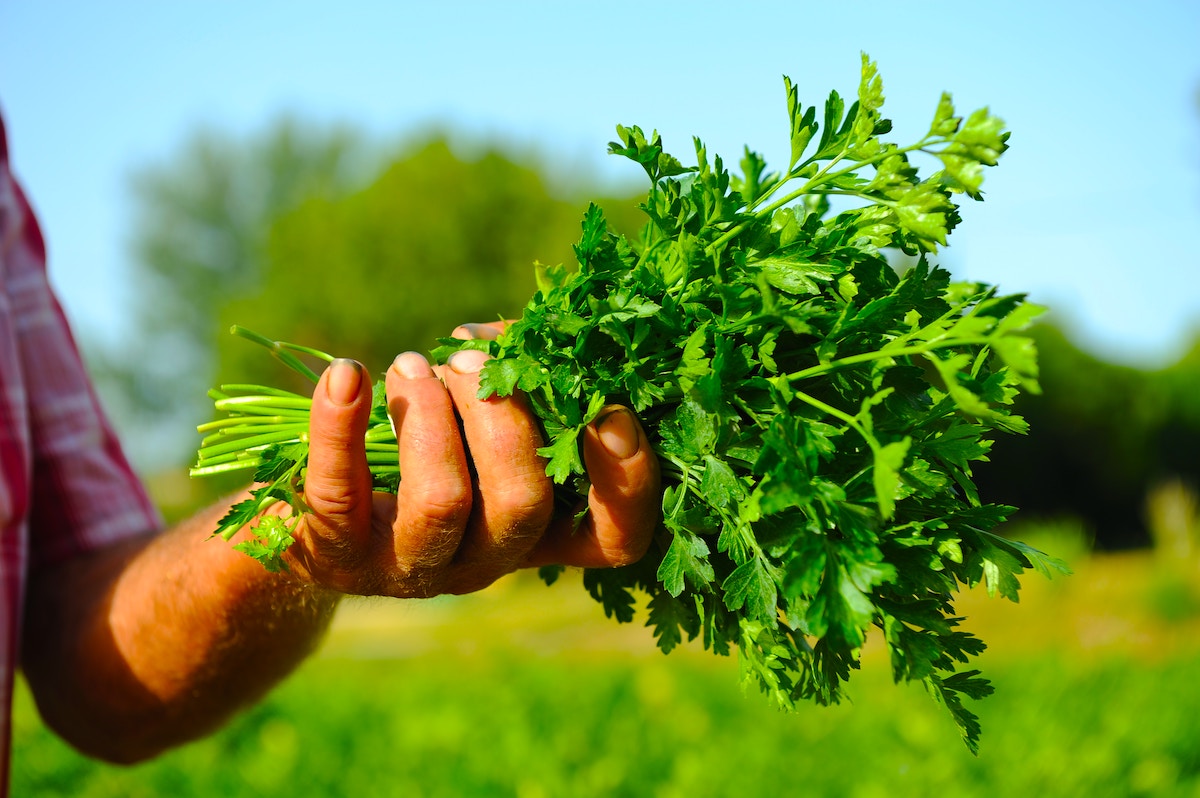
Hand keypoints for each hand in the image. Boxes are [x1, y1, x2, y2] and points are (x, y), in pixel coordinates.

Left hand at [277, 323, 660, 597]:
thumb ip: (506, 378)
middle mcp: (485, 561)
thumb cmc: (410, 451)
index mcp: (535, 531)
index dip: (627, 484)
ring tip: (408, 366)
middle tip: (464, 361)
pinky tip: (345, 375)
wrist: (307, 517)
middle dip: (500, 413)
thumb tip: (494, 340)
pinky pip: (339, 491)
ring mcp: (411, 569)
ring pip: (442, 502)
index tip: (611, 413)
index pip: (612, 538)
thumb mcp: (469, 420)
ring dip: (429, 412)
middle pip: (524, 504)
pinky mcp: (339, 557)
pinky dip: (340, 421)